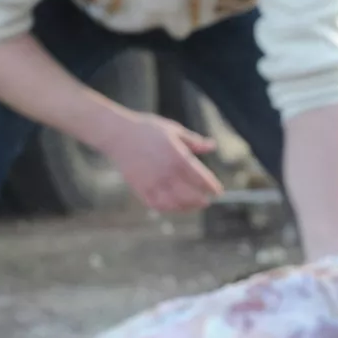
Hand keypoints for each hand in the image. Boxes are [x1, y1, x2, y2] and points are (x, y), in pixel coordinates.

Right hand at [104, 111, 222, 211]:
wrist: (119, 134)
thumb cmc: (148, 130)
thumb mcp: (174, 130)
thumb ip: (194, 141)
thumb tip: (212, 146)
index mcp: (177, 157)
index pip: (200, 178)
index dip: (211, 187)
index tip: (218, 191)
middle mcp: (166, 172)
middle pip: (189, 195)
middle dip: (201, 200)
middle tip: (206, 201)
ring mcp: (152, 182)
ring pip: (174, 203)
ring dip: (186, 207)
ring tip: (193, 206)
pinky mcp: (140, 188)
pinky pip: (157, 204)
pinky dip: (168, 208)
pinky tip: (174, 206)